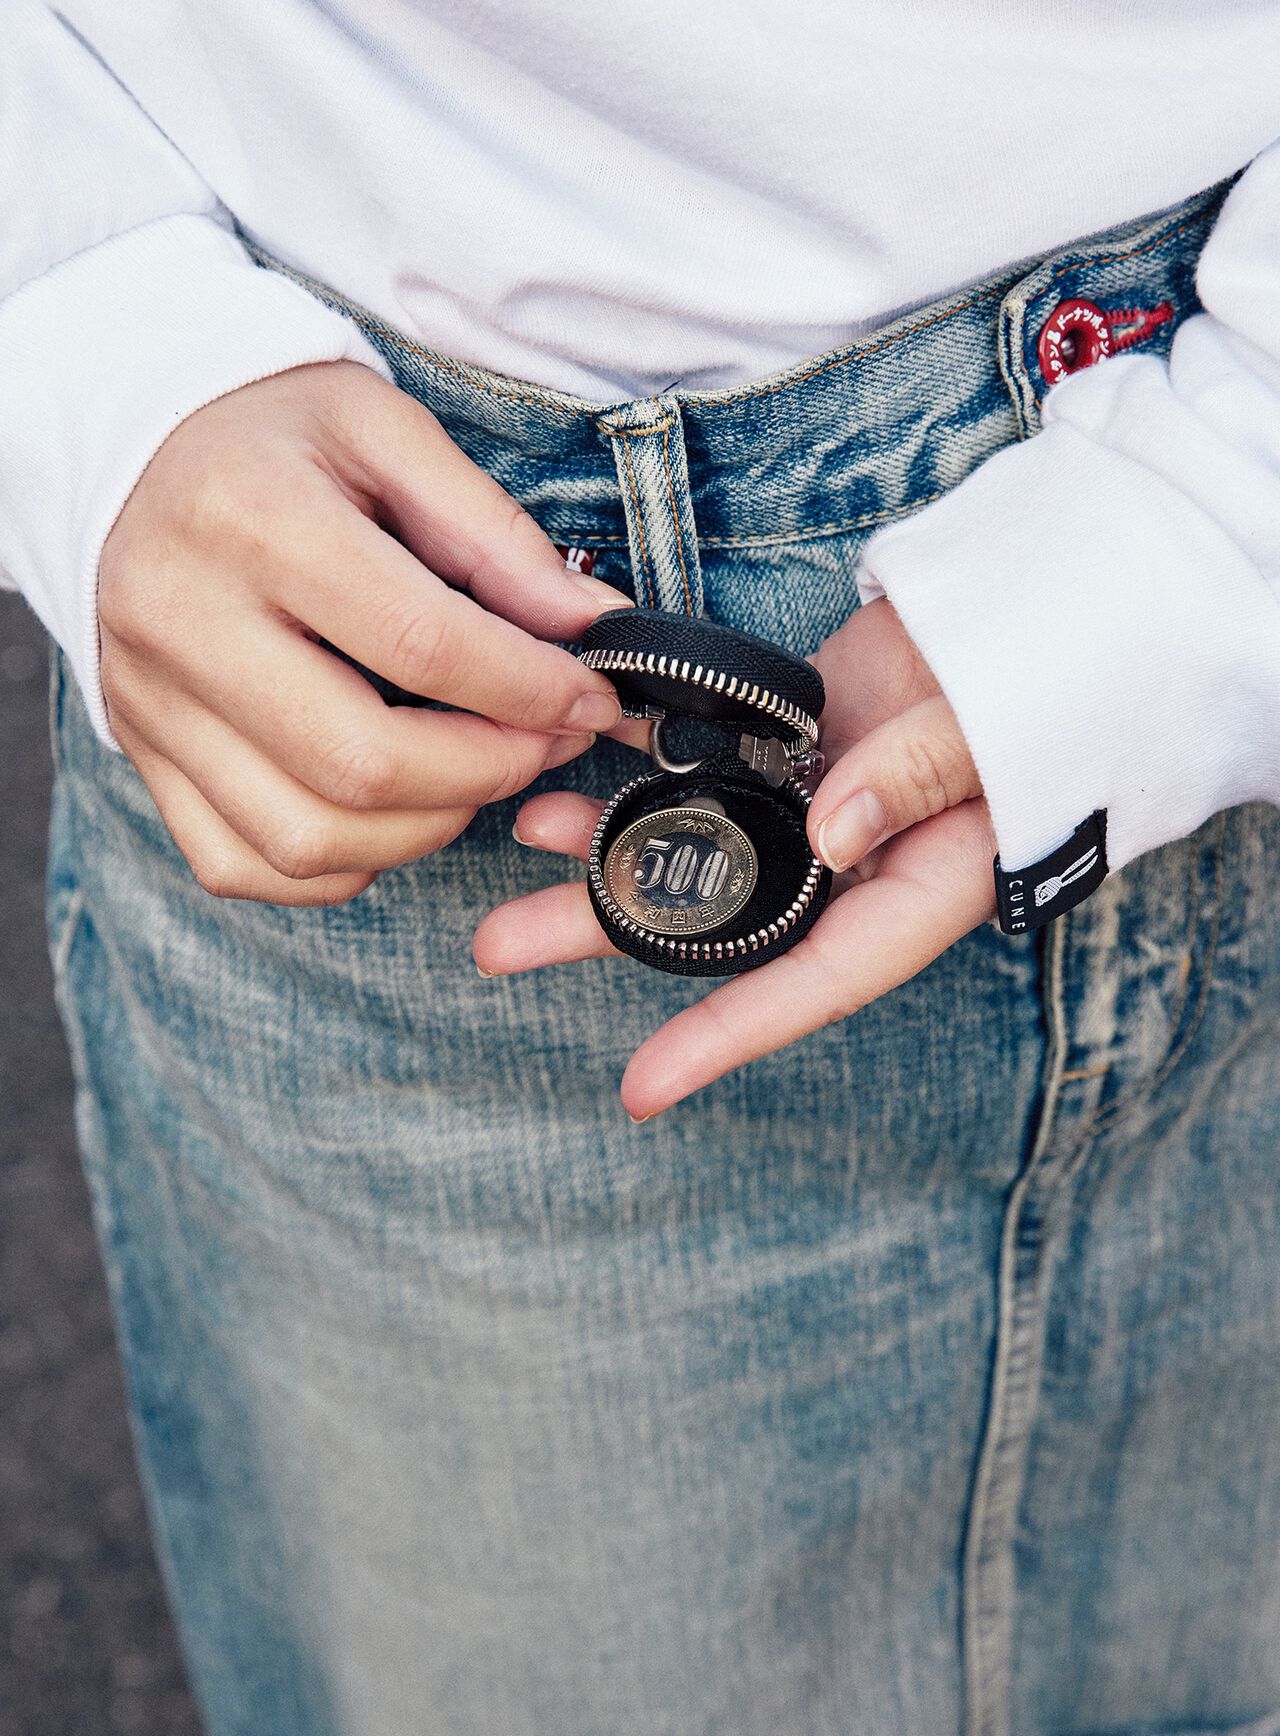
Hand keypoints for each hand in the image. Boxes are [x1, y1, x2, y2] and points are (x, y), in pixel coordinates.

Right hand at [97, 359, 629, 905]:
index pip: (419, 643)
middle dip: (487, 772)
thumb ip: (493, 533)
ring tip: (475, 774)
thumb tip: (589, 627)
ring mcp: (151, 701)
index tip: (591, 698)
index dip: (529, 689)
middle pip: (361, 762)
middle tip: (544, 743)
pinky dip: (340, 863)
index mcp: (252, 517)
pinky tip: (390, 810)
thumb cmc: (276, 436)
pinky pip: (243, 863)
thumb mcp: (388, 433)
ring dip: (423, 829)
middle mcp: (182, 620)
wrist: (131, 449)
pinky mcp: (142, 753)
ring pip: (304, 837)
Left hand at [473, 598, 997, 1116]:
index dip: (724, 1038)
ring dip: (602, 835)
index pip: (809, 982)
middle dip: (603, 928)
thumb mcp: (991, 743)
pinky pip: (697, 753)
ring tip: (520, 830)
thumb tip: (833, 833)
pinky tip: (569, 749)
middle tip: (496, 945)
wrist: (1031, 622)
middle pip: (711, 916)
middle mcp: (840, 863)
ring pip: (688, 835)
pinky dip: (636, 753)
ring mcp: (802, 800)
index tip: (639, 1090)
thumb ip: (915, 783)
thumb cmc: (1037, 694)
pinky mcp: (779, 740)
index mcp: (905, 895)